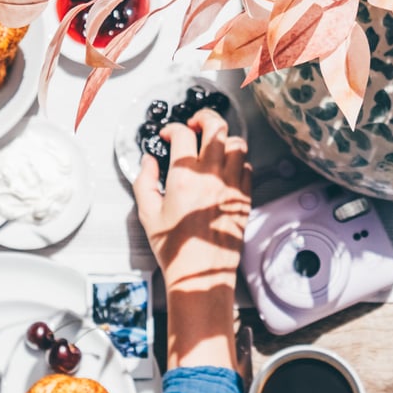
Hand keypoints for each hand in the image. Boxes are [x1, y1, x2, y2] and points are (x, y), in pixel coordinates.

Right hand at [132, 109, 249, 368]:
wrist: (200, 274)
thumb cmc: (173, 248)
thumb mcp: (147, 213)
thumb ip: (144, 180)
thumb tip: (148, 160)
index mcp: (184, 177)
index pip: (183, 134)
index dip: (173, 127)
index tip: (168, 134)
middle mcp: (211, 176)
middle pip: (217, 128)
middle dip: (205, 118)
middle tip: (196, 123)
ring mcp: (232, 186)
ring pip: (237, 144)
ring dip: (224, 139)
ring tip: (213, 145)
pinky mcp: (244, 198)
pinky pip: (248, 167)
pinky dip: (238, 161)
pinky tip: (226, 168)